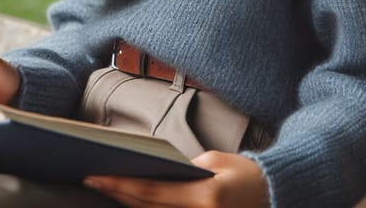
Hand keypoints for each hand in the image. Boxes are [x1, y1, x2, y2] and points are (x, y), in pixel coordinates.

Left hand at [83, 151, 268, 207]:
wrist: (273, 195)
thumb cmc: (244, 174)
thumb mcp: (213, 162)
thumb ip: (182, 170)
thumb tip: (152, 172)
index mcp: (204, 198)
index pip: (152, 191)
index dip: (121, 184)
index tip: (97, 176)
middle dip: (117, 193)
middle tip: (91, 179)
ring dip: (128, 203)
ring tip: (105, 188)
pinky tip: (131, 200)